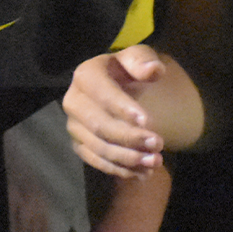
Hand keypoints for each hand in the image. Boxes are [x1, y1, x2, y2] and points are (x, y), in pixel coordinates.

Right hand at [65, 46, 168, 178]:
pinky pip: (96, 162)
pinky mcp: (79, 145)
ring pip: (98, 147)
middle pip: (99, 125)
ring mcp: (75, 126)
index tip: (148, 121)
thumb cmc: (128, 71)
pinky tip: (142, 173)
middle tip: (158, 145)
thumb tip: (153, 70)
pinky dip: (119, 169)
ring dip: (127, 158)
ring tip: (155, 162)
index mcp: (86, 75)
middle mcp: (73, 101)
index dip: (123, 108)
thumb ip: (143, 60)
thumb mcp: (138, 58)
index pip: (102, 93)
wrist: (118, 87)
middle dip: (129, 138)